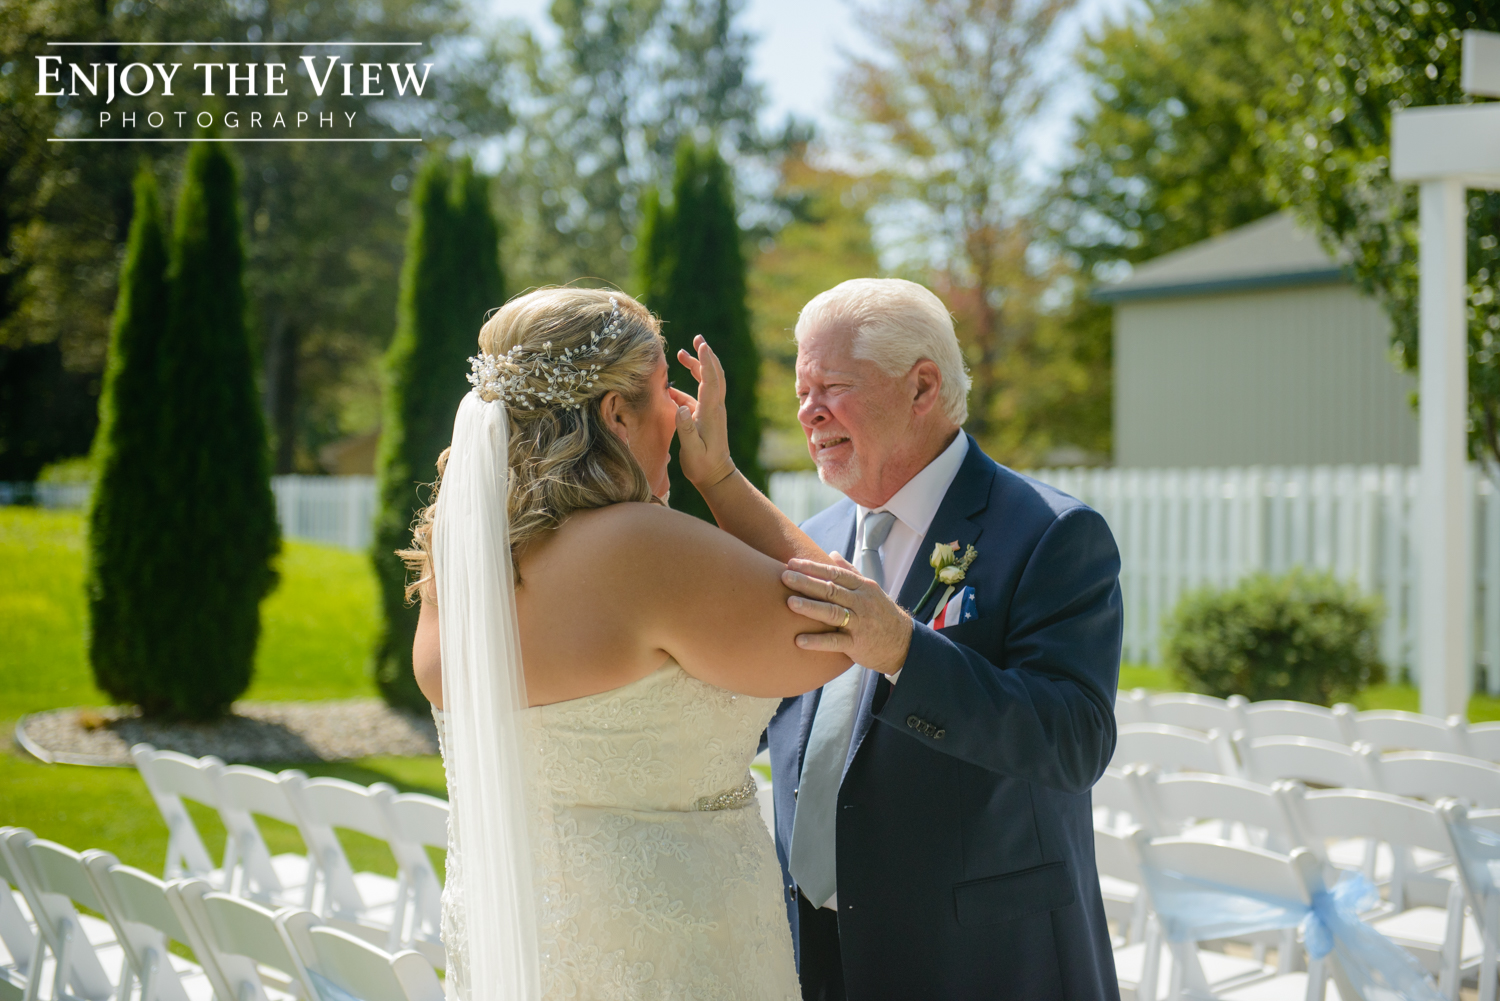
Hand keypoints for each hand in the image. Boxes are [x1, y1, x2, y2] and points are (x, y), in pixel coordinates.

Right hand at [672, 335, 735, 488]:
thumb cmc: (702, 465)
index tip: (701, 344)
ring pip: (707, 382)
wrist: (716, 476)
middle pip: (714, 375)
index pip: (711, 381)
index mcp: (711, 412)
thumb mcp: (692, 450)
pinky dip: (687, 386)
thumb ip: (686, 429)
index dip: (706, 361)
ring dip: (697, 366)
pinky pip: (698, 395)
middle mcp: (714, 408)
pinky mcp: (706, 416)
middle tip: (698, 339)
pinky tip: (670, 389)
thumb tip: (680, 407)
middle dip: (706, 356)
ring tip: (681, 354)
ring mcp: (711, 411)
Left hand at [782, 558, 913, 674]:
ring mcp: (859, 623)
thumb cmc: (880, 613)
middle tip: (784, 577)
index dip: (813, 568)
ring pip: (832, 613)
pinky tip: (799, 640)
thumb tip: (831, 554)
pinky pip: (835, 642)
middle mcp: (861, 603)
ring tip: (790, 603)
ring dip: (811, 608)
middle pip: (831, 590)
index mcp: (862, 587)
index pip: (835, 574)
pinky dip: (817, 642)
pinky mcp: (857, 644)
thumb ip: (850, 572)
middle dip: (807, 583)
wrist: (903, 643)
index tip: (793, 563)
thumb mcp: (870, 590)